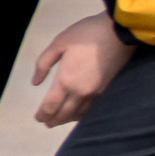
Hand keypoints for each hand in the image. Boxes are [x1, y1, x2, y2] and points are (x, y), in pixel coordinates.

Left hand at [31, 10, 133, 125]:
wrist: (119, 32)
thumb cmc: (85, 34)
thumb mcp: (58, 44)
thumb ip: (43, 64)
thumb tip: (35, 83)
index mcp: (65, 81)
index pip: (51, 105)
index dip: (43, 114)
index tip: (37, 118)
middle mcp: (80, 91)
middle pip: (65, 113)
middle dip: (54, 120)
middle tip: (46, 123)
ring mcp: (96, 92)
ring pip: (80, 114)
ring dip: (68, 119)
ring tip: (59, 120)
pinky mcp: (108, 89)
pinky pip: (93, 109)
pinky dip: (83, 114)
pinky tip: (79, 113)